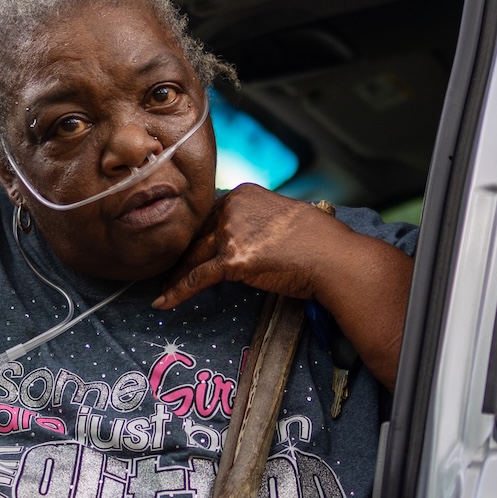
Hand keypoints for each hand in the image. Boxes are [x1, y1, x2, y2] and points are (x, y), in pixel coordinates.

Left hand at [153, 185, 348, 309]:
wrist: (333, 258)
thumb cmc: (320, 242)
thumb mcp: (285, 217)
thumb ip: (260, 221)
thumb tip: (251, 237)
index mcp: (244, 195)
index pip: (210, 217)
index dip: (198, 238)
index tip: (186, 251)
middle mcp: (233, 209)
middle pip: (198, 236)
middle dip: (182, 256)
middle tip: (167, 272)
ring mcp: (231, 233)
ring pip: (193, 257)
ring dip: (175, 276)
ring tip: (163, 290)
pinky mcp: (232, 260)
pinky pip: (196, 278)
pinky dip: (177, 292)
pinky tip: (163, 303)